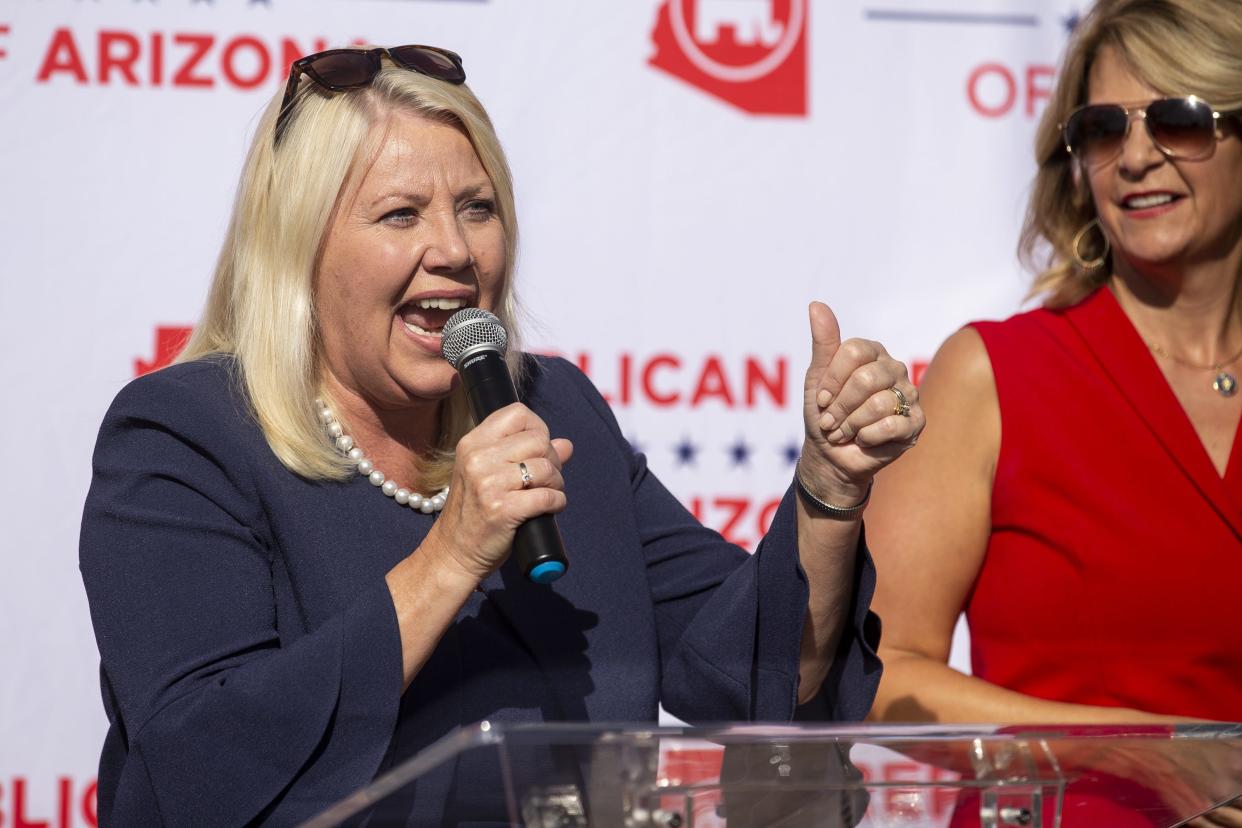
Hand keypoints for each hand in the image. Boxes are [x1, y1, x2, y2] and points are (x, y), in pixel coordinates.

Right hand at [427, 403, 572, 582]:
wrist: (455, 552)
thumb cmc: (474, 512)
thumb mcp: (490, 474)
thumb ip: (525, 454)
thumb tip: (566, 444)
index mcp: (473, 443)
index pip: (517, 413)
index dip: (538, 429)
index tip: (539, 449)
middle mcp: (478, 458)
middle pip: (538, 440)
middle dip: (552, 459)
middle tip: (546, 478)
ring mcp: (489, 484)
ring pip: (546, 467)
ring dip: (556, 482)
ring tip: (547, 493)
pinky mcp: (503, 509)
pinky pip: (548, 496)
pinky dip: (557, 502)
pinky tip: (549, 508)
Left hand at [800, 301, 922, 502]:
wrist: (831, 455)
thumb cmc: (824, 413)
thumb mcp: (816, 378)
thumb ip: (823, 342)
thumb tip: (816, 304)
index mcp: (872, 352)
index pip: (854, 351)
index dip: (832, 379)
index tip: (821, 399)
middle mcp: (895, 368)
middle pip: (866, 378)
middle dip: (841, 406)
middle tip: (831, 421)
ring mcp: (909, 394)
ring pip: (879, 403)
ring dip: (851, 424)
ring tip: (845, 432)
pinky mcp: (916, 422)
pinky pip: (891, 425)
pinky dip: (868, 437)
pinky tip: (865, 439)